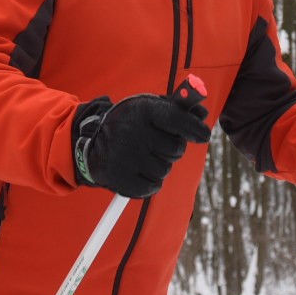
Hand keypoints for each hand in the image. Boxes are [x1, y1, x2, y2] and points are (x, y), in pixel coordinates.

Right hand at [75, 84, 209, 197]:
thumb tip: (203, 113)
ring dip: (161, 165)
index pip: (177, 119)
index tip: (203, 135)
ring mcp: (126, 156)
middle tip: (158, 144)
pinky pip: (153, 187)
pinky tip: (140, 171)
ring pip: (166, 169)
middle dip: (173, 148)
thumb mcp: (148, 107)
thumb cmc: (129, 123)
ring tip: (144, 156)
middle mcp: (133, 132)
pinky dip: (151, 182)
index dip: (194, 128)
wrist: (92, 143)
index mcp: (141, 110)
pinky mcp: (120, 178)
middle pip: (177, 148)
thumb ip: (177, 108)